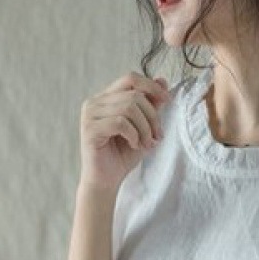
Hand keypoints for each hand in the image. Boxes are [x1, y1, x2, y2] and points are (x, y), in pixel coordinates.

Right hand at [79, 70, 170, 191]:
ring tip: (146, 144)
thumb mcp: (143, 128)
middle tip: (157, 136)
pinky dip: (133, 135)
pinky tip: (134, 145)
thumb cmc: (122, 156)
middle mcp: (95, 102)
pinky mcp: (90, 129)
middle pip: (134, 94)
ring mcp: (90, 114)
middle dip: (152, 116)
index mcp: (106, 98)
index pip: (131, 79)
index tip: (168, 100)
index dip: (151, 86)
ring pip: (129, 108)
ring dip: (144, 128)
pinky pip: (120, 122)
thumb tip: (163, 80)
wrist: (107, 181)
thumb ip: (151, 106)